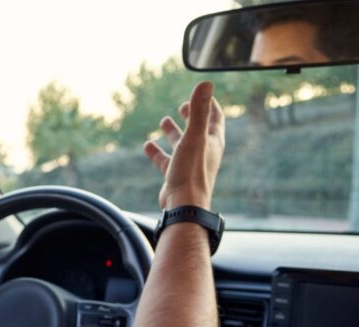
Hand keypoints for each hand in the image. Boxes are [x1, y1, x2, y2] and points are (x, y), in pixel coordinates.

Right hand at [143, 81, 224, 209]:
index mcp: (213, 141)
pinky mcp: (176, 175)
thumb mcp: (194, 136)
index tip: (200, 93)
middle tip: (182, 106)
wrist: (184, 205)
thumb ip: (199, 110)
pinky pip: (166, 160)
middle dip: (192, 115)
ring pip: (182, 143)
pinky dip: (158, 151)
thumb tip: (205, 83)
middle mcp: (204, 152)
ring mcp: (190, 164)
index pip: (216, 117)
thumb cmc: (191, 172)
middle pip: (200, 129)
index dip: (209, 103)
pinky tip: (148, 145)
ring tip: (164, 121)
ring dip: (174, 131)